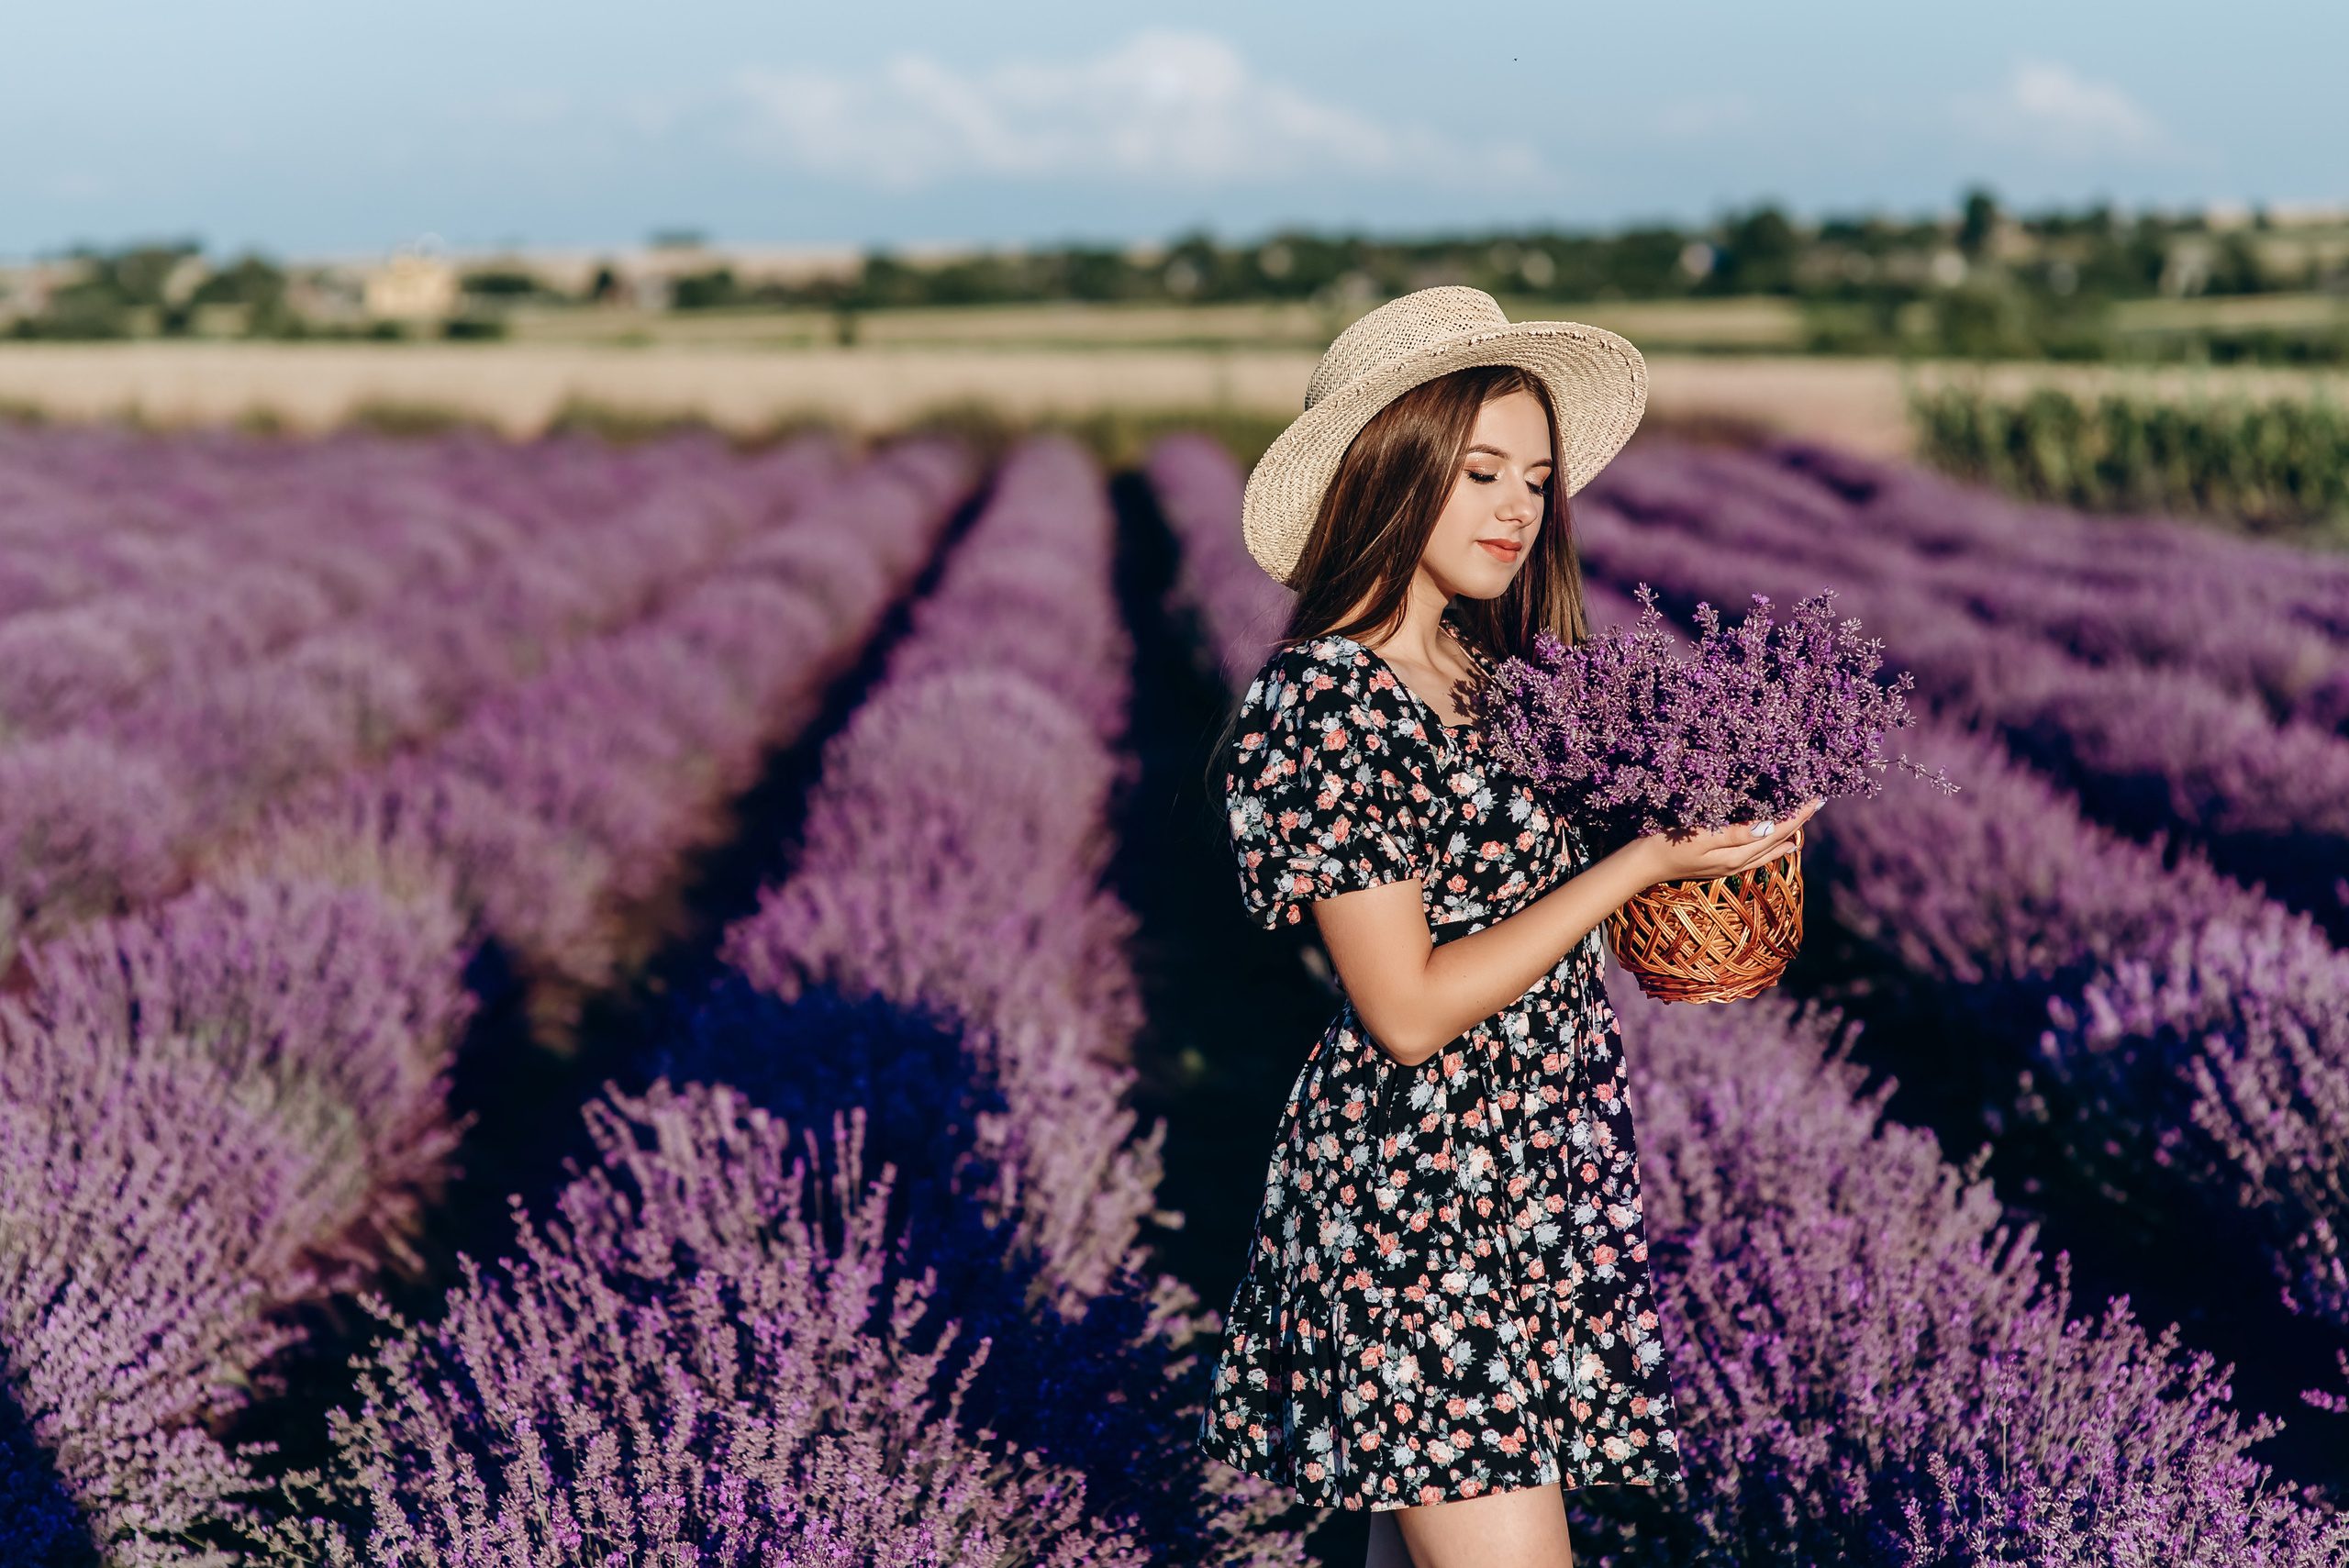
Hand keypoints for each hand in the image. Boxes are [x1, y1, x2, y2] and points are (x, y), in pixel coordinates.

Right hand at [1628, 799, 1820, 886]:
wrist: (1643, 864)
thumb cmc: (1667, 843)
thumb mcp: (1700, 835)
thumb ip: (1735, 833)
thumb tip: (1769, 827)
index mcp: (1737, 854)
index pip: (1777, 831)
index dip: (1797, 815)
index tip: (1815, 798)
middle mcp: (1739, 862)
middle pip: (1778, 839)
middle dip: (1799, 821)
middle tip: (1818, 801)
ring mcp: (1731, 865)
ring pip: (1771, 848)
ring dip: (1791, 832)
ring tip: (1806, 819)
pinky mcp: (1723, 864)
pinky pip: (1759, 855)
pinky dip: (1776, 847)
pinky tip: (1786, 845)